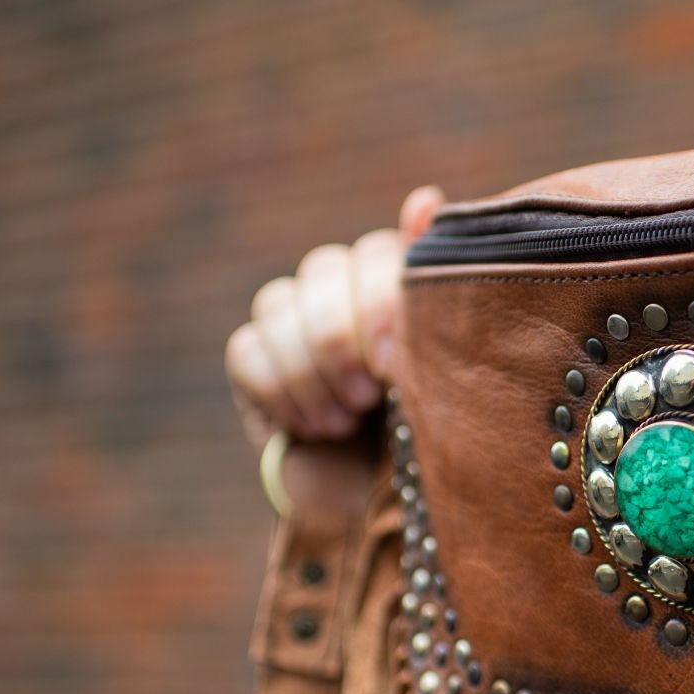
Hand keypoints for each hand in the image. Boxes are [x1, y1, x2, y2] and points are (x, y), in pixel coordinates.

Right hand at [225, 185, 445, 451]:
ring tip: (346, 420)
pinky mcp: (254, 356)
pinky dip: (282, 393)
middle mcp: (341, 282)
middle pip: (322, 272)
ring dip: (311, 371)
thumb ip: (435, 290)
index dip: (380, 306)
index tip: (395, 367)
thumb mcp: (445, 369)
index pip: (375, 254)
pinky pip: (248, 350)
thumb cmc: (424, 427)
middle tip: (369, 396)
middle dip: (341, 341)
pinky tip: (315, 428)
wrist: (378, 496)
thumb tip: (422, 198)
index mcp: (395, 275)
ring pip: (278, 305)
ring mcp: (291, 316)